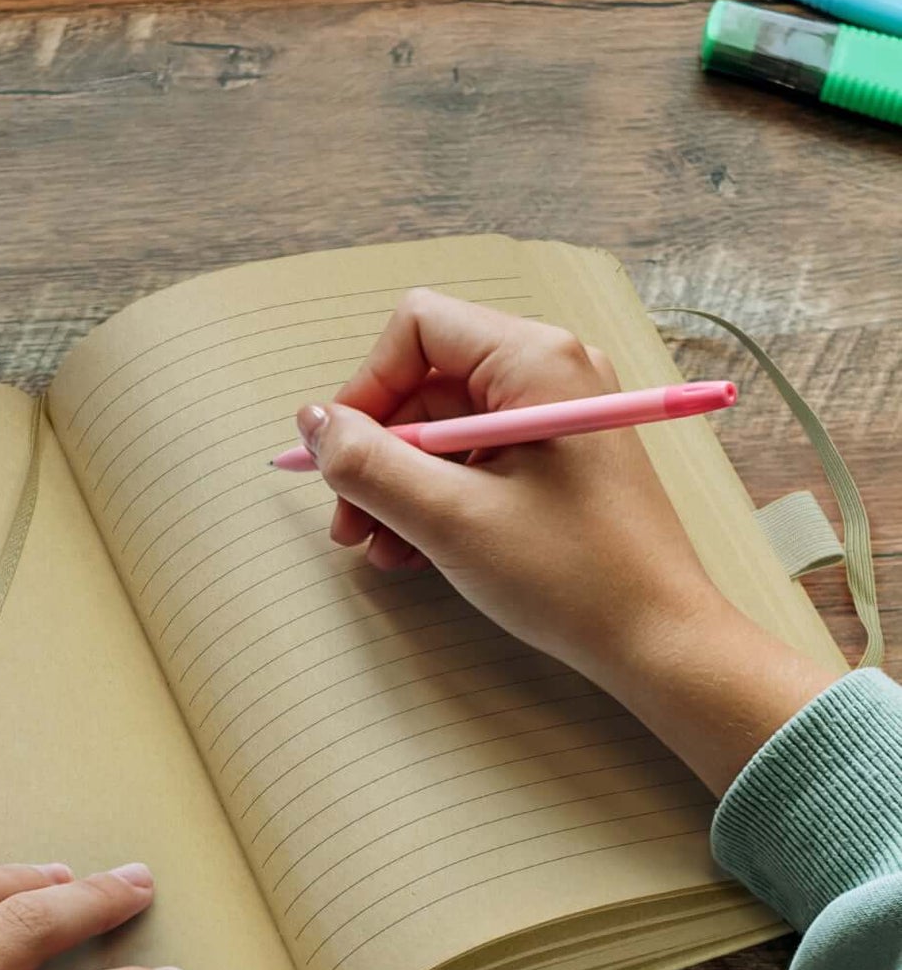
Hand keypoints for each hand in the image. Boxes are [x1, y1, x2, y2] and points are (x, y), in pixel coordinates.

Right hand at [301, 289, 833, 792]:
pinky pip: (473, 463)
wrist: (656, 640)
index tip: (339, 459)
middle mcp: (548, 372)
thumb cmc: (570, 576)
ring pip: (443, 432)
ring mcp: (554, 417)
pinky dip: (434, 502)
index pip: (417, 329)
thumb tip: (313, 424)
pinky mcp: (555, 462)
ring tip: (380, 551)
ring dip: (398, 487)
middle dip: (376, 455)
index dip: (365, 390)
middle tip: (348, 526)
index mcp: (534, 361)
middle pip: (424, 384)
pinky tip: (415, 552)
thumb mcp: (449, 518)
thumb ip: (368, 465)